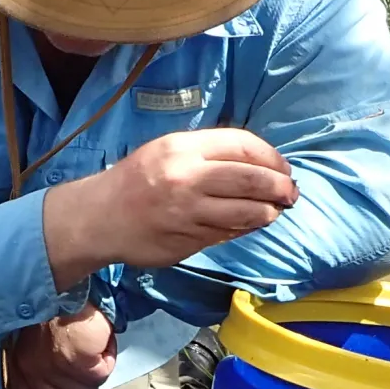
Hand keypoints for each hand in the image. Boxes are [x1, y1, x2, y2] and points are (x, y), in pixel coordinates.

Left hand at [12, 305, 116, 388]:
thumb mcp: (48, 351)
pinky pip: (100, 376)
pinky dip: (107, 360)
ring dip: (96, 376)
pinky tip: (101, 343)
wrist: (75, 288)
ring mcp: (52, 365)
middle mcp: (32, 369)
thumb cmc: (64, 316)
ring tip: (93, 350)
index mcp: (22, 367)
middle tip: (90, 373)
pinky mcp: (75, 358)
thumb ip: (53, 384)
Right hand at [44, 128, 297, 289]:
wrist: (99, 218)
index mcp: (183, 149)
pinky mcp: (185, 242)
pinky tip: (249, 224)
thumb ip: (208, 153)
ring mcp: (186, 215)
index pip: (243, 146)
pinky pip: (225, 234)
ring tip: (274, 212)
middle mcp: (187, 180)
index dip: (271, 158)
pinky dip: (243, 229)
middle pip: (250, 180)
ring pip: (243, 213)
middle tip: (290, 193)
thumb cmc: (136, 180)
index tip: (283, 169)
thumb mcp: (167, 150)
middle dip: (279, 188)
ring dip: (266, 213)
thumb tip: (256, 164)